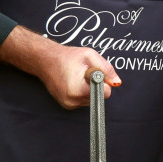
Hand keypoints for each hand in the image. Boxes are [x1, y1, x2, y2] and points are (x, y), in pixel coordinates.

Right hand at [0, 26, 119, 108]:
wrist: (46, 60)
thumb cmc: (67, 57)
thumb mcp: (90, 56)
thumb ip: (106, 69)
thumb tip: (116, 82)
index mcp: (78, 90)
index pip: (105, 94)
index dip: (104, 82)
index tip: (96, 73)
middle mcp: (72, 100)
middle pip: (99, 97)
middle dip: (97, 85)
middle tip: (85, 73)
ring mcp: (69, 104)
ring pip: (92, 99)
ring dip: (90, 88)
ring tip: (79, 77)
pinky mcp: (67, 105)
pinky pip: (84, 100)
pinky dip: (83, 92)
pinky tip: (75, 82)